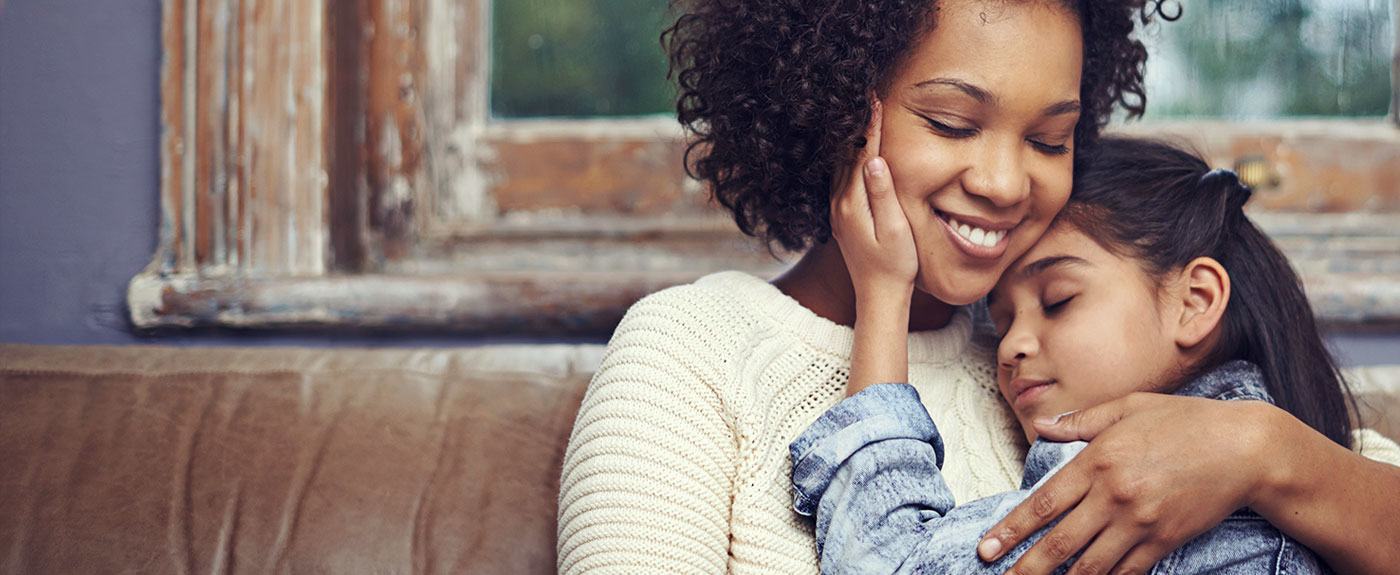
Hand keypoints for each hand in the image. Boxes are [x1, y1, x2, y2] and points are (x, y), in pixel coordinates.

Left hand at [830, 99, 917, 304]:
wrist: (878, 296)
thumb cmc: (896, 265)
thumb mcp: (895, 229)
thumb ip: (883, 194)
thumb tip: (875, 160)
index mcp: (853, 203)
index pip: (863, 154)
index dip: (871, 126)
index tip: (874, 99)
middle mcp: (840, 203)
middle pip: (848, 155)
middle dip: (858, 126)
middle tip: (866, 95)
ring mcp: (838, 210)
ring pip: (842, 165)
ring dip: (852, 141)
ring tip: (860, 114)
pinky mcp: (841, 217)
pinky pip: (842, 178)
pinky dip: (850, 159)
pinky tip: (856, 150)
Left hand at [976, 393, 1276, 574]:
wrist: (1245, 448)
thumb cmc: (1185, 421)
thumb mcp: (1128, 407)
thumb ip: (1080, 421)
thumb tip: (1043, 425)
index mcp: (1098, 460)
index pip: (1043, 503)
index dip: (1011, 530)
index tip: (987, 548)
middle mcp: (1114, 496)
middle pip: (1060, 542)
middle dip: (1027, 567)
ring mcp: (1141, 523)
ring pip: (1090, 565)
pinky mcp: (1165, 541)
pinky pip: (1127, 572)